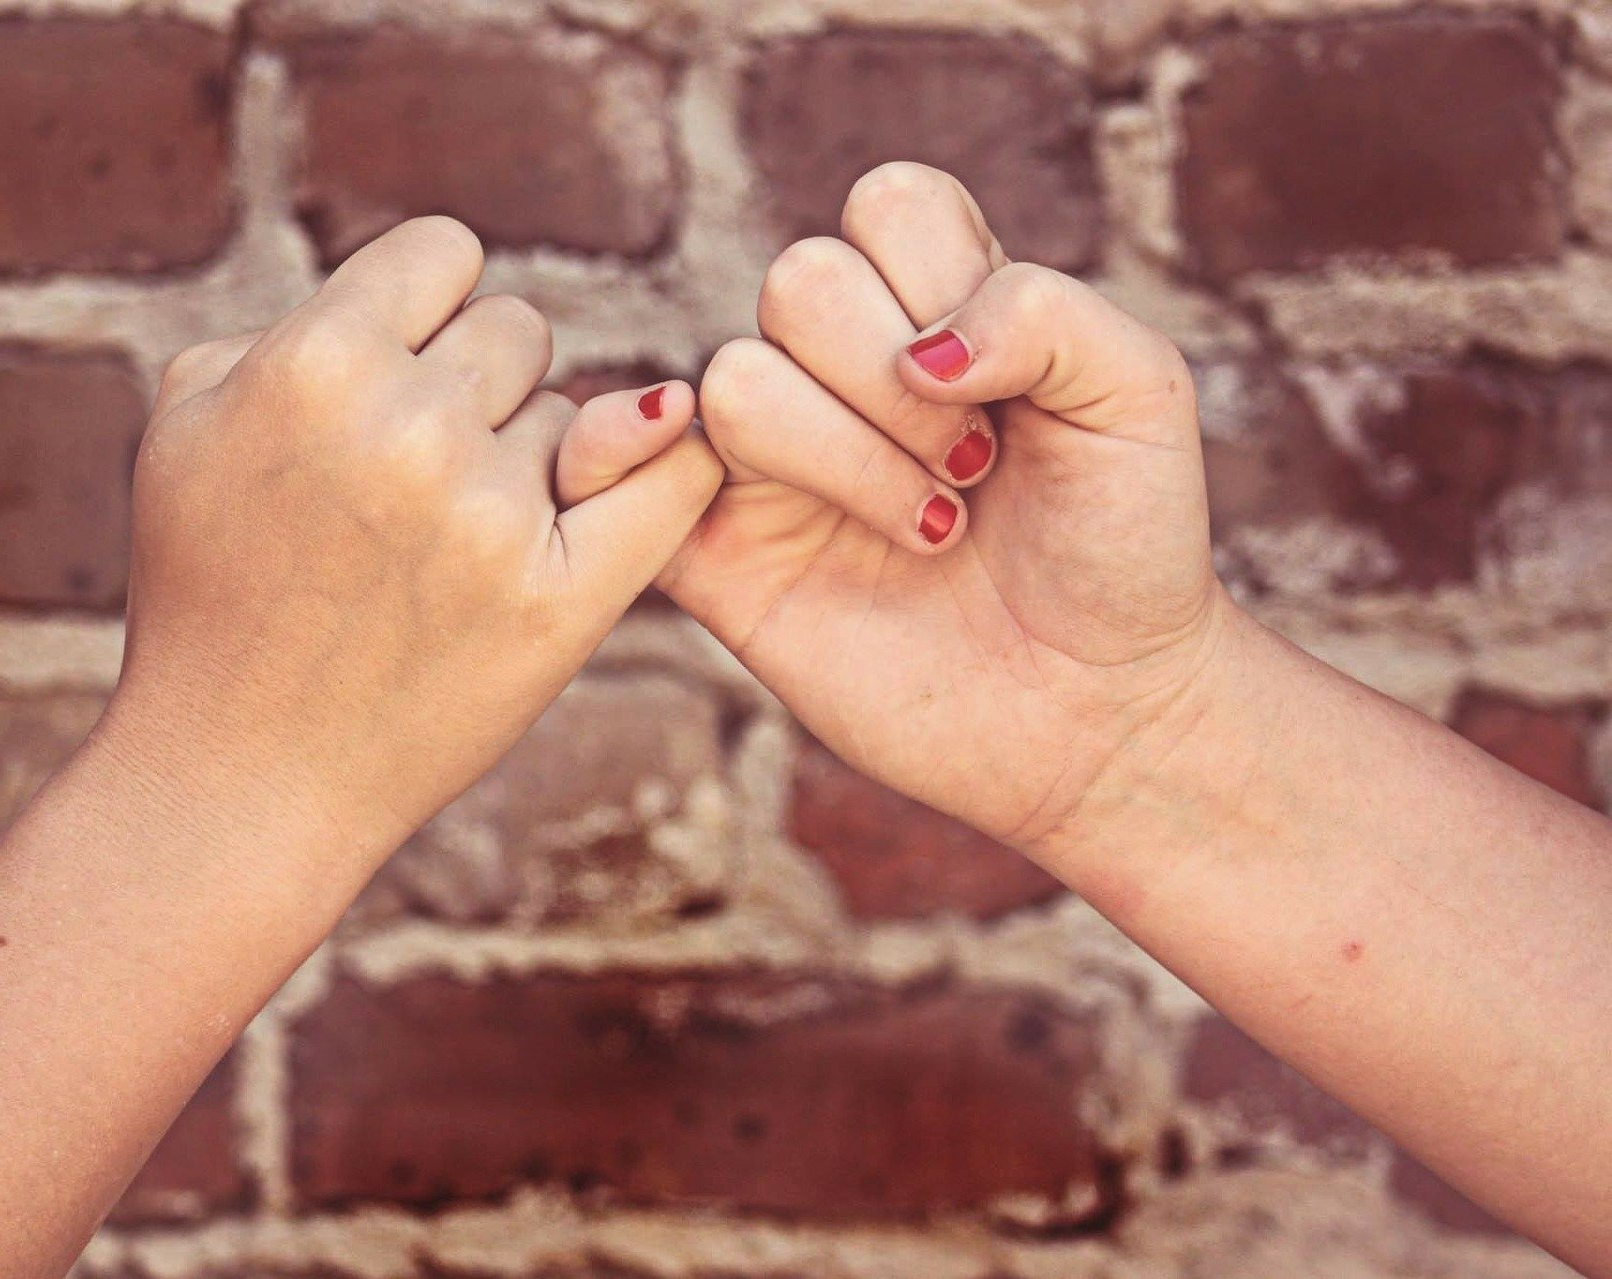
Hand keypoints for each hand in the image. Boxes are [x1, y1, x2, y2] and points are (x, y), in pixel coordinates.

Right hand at [112, 216, 720, 860]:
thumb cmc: (210, 591)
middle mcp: (409, 426)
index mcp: (314, 364)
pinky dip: (671, 463)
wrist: (239, 772)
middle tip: (416, 476)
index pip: (447, 254)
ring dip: (529, 462)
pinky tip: (664, 456)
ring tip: (445, 546)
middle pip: (518, 330)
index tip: (406, 369)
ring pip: (575, 415)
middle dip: (478, 387)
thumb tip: (426, 285)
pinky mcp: (560, 600)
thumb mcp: (184, 424)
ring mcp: (492, 516)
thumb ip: (287, 324)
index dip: (428, 311)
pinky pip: (673, 480)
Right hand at [662, 164, 1229, 855]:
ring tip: (931, 529)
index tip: (1011, 391)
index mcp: (931, 305)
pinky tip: (792, 531)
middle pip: (800, 279)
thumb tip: (920, 349)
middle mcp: (838, 368)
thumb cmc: (1124, 548)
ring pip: (735, 376)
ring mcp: (771, 460)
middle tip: (972, 468)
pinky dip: (658, 473)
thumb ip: (1045, 310)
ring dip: (849, 460)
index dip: (945, 283)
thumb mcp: (1141, 394)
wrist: (1098, 710)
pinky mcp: (716, 554)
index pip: (887, 204)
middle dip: (901, 385)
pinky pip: (625, 477)